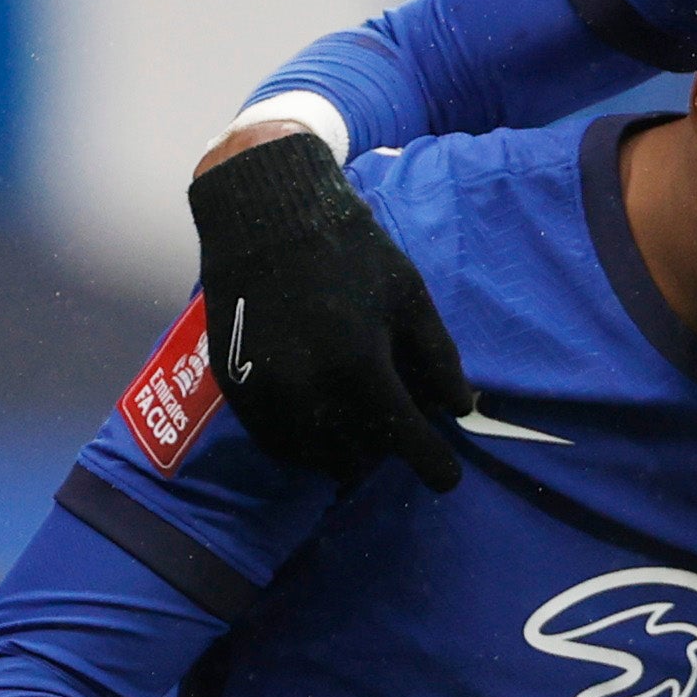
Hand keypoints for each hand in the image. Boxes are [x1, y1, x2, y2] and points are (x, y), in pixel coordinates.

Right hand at [188, 131, 473, 491]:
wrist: (267, 219)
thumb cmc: (351, 252)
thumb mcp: (411, 298)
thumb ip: (437, 359)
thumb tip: (459, 410)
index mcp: (359, 367)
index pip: (405, 440)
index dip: (434, 465)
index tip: (447, 478)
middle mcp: (309, 393)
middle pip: (359, 458)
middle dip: (387, 452)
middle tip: (398, 427)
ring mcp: (267, 395)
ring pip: (315, 458)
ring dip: (346, 453)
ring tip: (362, 424)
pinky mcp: (238, 390)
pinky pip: (278, 443)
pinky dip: (306, 444)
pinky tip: (322, 420)